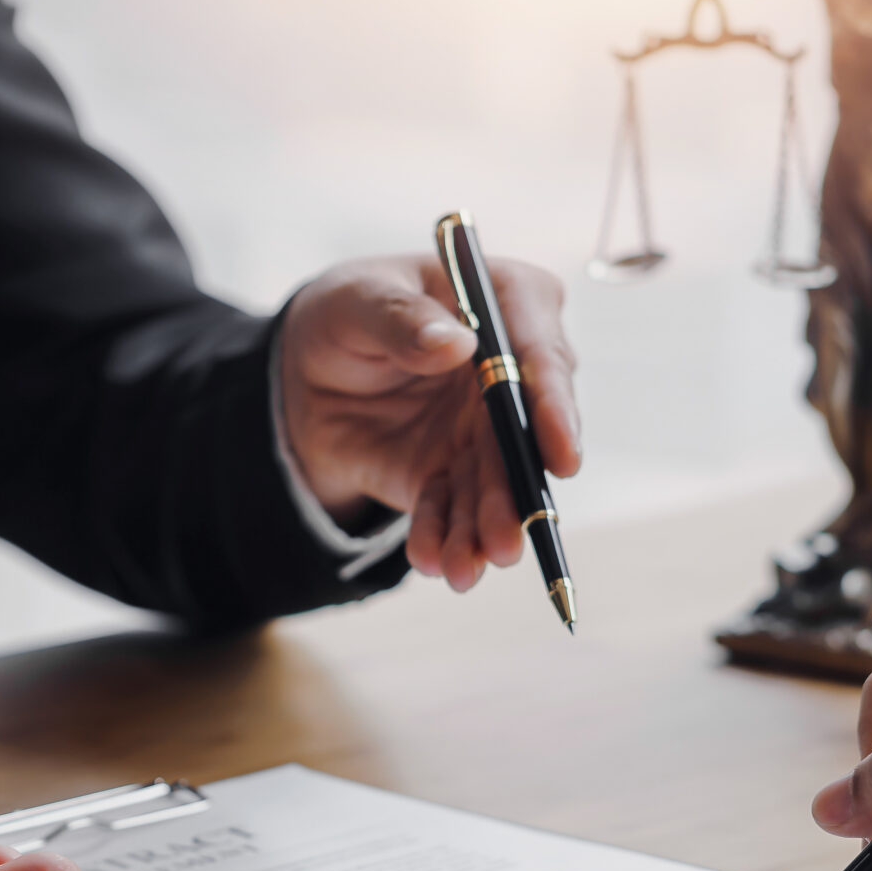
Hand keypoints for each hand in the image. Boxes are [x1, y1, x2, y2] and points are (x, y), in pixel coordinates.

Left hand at [277, 254, 580, 593]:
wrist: (310, 371)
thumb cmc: (347, 312)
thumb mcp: (357, 301)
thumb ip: (401, 319)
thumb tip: (456, 343)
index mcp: (510, 303)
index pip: (542, 355)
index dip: (554, 407)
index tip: (561, 456)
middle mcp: (513, 372)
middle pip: (529, 435)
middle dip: (517, 492)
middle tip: (507, 539)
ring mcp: (487, 429)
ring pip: (496, 484)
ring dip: (482, 530)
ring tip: (463, 569)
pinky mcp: (455, 472)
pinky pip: (454, 509)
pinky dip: (444, 537)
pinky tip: (433, 560)